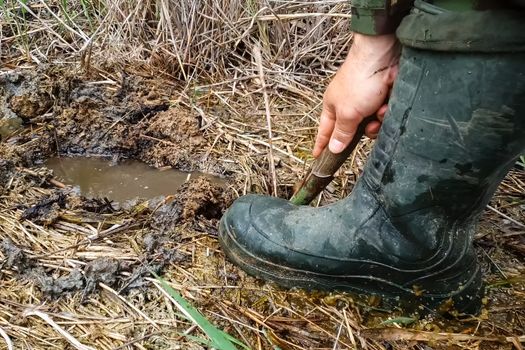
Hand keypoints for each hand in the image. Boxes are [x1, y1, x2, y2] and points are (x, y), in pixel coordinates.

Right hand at [313, 34, 399, 156]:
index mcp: (333, 107)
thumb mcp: (347, 113)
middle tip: (365, 126)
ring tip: (379, 111)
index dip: (322, 144)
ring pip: (371, 126)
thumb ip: (341, 133)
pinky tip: (387, 104)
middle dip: (361, 132)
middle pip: (353, 132)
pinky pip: (383, 117)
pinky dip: (386, 112)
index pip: (325, 131)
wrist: (384, 59)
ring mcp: (366, 102)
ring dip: (376, 122)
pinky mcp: (382, 99)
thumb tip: (333, 149)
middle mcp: (349, 105)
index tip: (317, 157)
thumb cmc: (359, 81)